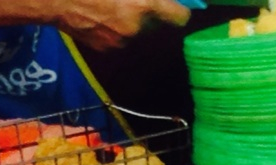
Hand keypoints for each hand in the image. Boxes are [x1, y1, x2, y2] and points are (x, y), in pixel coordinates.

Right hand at [51, 0, 190, 49]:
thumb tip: (155, 0)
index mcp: (141, 4)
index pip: (178, 16)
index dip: (178, 9)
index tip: (176, 7)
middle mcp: (135, 27)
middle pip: (155, 23)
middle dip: (148, 11)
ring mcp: (119, 41)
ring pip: (135, 30)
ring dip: (128, 18)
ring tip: (108, 2)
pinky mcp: (104, 48)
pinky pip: (117, 37)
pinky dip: (112, 26)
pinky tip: (97, 12)